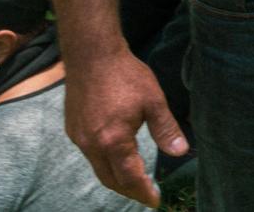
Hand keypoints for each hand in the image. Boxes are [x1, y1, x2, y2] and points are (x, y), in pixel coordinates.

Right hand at [63, 48, 185, 207]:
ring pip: (98, 168)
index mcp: (113, 140)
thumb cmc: (125, 75)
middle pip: (110, 179)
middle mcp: (92, 144)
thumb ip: (166, 129)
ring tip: (134, 180)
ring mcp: (79, 138)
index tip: (155, 201)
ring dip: (116, 178)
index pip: (129, 177)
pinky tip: (116, 157)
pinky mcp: (73, 129)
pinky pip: (89, 155)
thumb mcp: (153, 101)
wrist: (91, 55)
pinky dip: (104, 163)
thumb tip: (180, 152)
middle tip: (146, 195)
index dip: (143, 192)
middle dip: (129, 191)